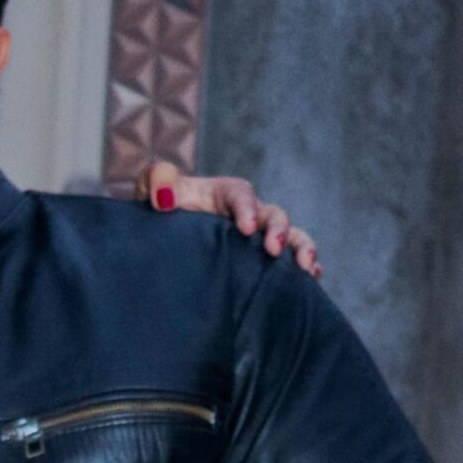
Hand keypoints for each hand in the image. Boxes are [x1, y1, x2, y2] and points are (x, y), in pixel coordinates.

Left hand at [137, 158, 321, 277]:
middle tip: (274, 250)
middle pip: (274, 215)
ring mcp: (257, 238)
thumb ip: (158, 180)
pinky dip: (302, 271)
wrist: (160, 237)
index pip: (241, 196)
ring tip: (308, 268)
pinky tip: (311, 282)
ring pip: (291, 238)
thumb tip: (165, 198)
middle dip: (279, 231)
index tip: (247, 228)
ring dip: (301, 249)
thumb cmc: (159, 208)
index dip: (247, 209)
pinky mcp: (259, 261)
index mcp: (225, 194)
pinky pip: (288, 264)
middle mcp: (248, 214)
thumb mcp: (150, 187)